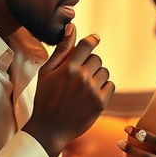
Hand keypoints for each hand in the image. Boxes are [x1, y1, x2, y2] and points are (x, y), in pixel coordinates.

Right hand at [23, 23, 114, 156]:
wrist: (50, 129)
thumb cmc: (45, 98)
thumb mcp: (47, 72)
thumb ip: (62, 50)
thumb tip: (72, 27)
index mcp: (68, 67)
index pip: (87, 44)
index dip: (93, 40)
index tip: (95, 39)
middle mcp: (82, 77)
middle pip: (97, 59)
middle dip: (90, 64)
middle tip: (79, 76)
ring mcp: (93, 90)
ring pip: (104, 72)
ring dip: (97, 76)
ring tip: (84, 87)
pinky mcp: (101, 103)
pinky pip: (110, 86)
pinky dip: (103, 88)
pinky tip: (90, 95)